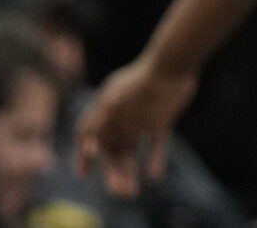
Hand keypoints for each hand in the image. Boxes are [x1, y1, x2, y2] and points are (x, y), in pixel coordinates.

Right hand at [74, 56, 198, 196]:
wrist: (173, 64)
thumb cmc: (140, 80)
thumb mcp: (114, 100)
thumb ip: (99, 121)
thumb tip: (87, 147)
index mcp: (106, 109)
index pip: (88, 135)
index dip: (84, 154)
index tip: (84, 172)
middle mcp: (122, 116)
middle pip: (112, 149)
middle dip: (112, 171)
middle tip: (119, 191)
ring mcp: (141, 118)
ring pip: (131, 150)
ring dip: (130, 170)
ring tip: (131, 191)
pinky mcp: (161, 120)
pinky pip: (156, 144)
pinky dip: (155, 159)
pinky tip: (154, 175)